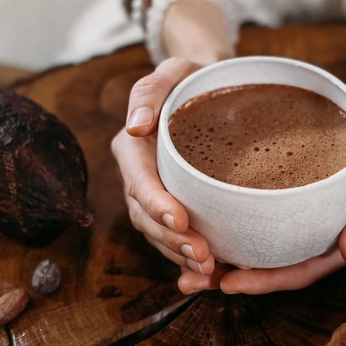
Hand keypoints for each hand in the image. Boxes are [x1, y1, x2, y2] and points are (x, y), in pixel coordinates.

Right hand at [111, 57, 216, 279]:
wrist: (210, 92)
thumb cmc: (192, 79)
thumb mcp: (173, 71)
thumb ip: (150, 91)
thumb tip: (136, 126)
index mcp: (133, 148)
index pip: (138, 181)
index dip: (155, 204)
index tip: (180, 220)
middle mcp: (138, 177)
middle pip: (146, 217)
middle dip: (171, 240)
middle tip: (203, 256)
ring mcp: (154, 196)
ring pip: (159, 235)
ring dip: (180, 256)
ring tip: (210, 270)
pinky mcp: (174, 208)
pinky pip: (175, 239)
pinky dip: (188, 259)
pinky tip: (212, 274)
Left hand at [179, 37, 345, 294]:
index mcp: (339, 243)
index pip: (296, 271)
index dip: (264, 281)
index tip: (228, 284)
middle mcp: (315, 235)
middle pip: (268, 263)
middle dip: (229, 274)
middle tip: (187, 280)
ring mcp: (303, 217)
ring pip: (258, 241)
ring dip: (222, 250)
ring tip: (180, 253)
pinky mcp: (294, 195)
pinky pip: (260, 211)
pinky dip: (233, 216)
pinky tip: (202, 213)